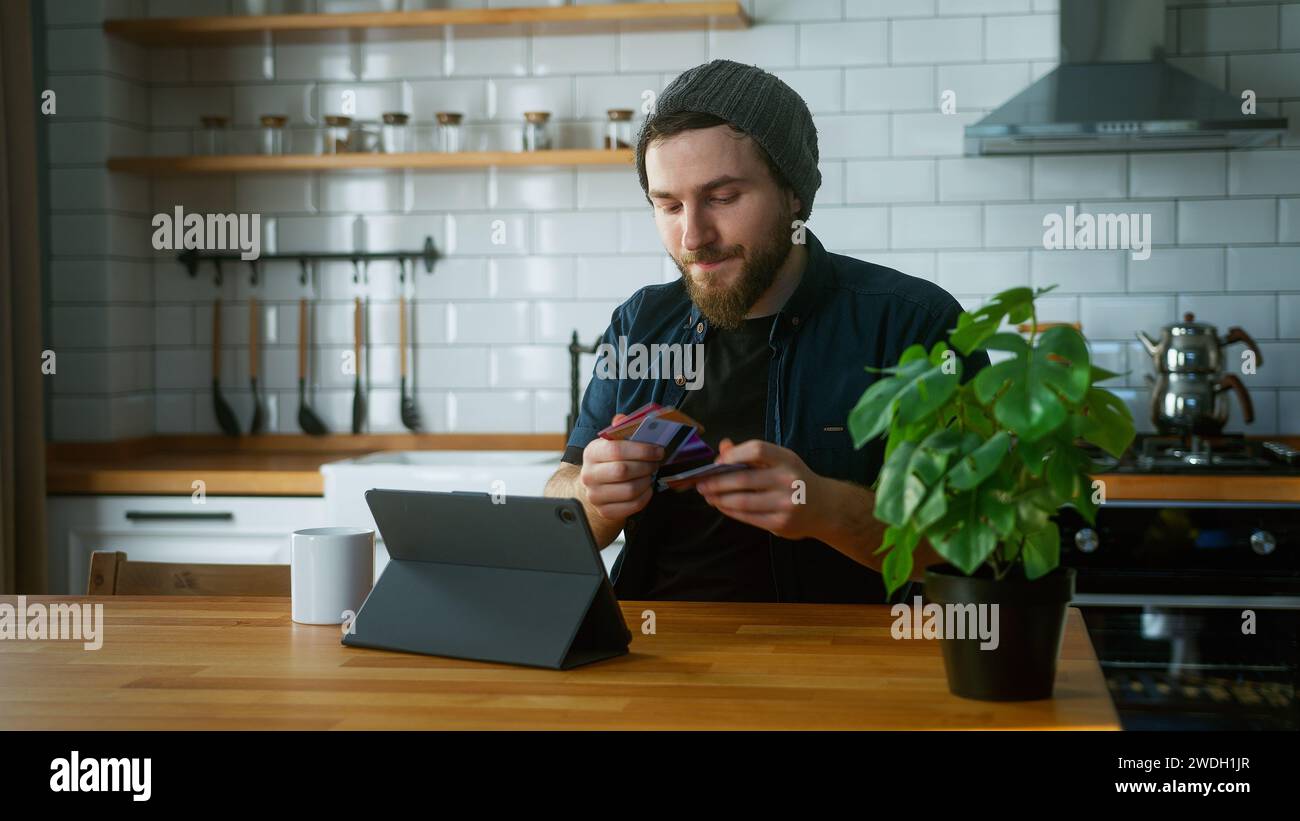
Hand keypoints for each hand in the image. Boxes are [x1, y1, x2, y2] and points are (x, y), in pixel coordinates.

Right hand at [579, 413, 663, 522]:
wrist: (593, 486)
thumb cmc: (608, 461)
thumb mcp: (611, 442)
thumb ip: (618, 429)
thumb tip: (622, 419)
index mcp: (591, 453)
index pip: (617, 450)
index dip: (642, 450)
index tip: (658, 450)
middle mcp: (589, 475)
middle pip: (624, 471)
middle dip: (646, 466)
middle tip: (656, 463)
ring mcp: (595, 495)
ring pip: (630, 490)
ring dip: (647, 481)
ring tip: (650, 474)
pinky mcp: (605, 511)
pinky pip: (632, 505)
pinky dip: (645, 496)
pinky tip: (646, 488)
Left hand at [695, 439, 827, 540]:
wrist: (826, 507)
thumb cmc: (796, 479)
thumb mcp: (780, 461)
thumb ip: (751, 454)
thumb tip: (723, 447)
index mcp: (787, 459)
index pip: (756, 450)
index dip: (733, 455)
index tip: (717, 462)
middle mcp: (788, 480)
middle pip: (743, 479)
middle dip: (716, 482)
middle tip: (700, 483)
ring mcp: (785, 503)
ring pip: (742, 501)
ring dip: (719, 499)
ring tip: (708, 495)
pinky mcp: (780, 523)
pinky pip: (748, 517)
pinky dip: (730, 511)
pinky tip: (722, 506)